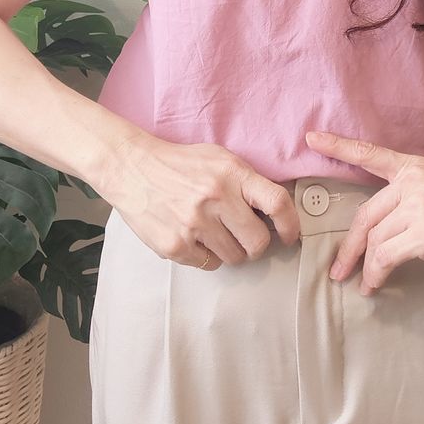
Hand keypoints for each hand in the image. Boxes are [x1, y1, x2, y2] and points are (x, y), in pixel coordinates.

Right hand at [95, 131, 300, 267]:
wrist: (132, 168)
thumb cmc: (180, 164)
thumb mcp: (220, 158)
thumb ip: (247, 181)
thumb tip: (277, 211)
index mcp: (232, 173)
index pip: (277, 203)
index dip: (291, 225)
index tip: (290, 235)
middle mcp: (216, 198)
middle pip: (258, 242)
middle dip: (256, 245)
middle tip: (246, 238)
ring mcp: (195, 224)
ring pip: (235, 258)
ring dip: (230, 251)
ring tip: (214, 233)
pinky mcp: (175, 246)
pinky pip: (208, 264)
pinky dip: (206, 256)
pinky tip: (195, 237)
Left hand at [304, 130, 423, 295]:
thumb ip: (418, 196)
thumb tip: (398, 222)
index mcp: (416, 168)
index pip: (370, 155)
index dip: (339, 146)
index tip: (313, 138)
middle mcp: (411, 184)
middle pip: (365, 216)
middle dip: (348, 246)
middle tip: (338, 268)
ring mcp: (417, 208)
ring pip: (374, 239)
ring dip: (363, 266)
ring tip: (361, 283)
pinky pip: (386, 257)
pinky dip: (376, 274)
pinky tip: (375, 285)